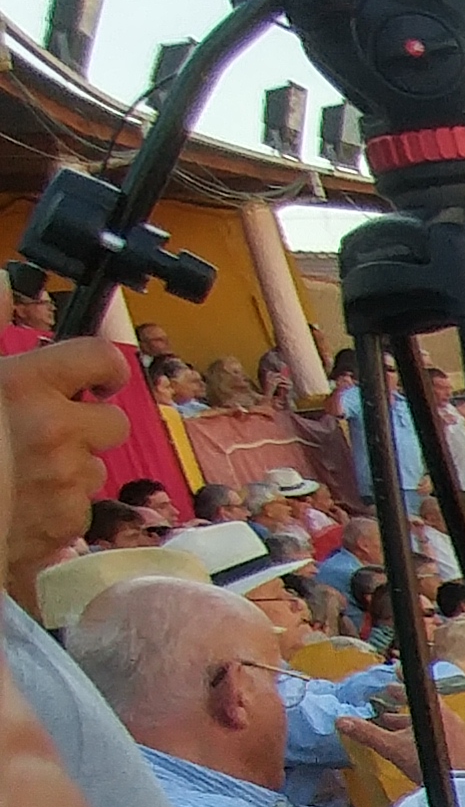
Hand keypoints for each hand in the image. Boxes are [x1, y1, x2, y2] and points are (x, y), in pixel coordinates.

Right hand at [3, 339, 134, 612]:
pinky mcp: (64, 524)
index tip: (95, 378)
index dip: (102, 367)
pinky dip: (54, 508)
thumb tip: (3, 282)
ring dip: (67, 468)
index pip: (100, 357)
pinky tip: (17, 505)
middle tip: (47, 430)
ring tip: (18, 472)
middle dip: (87, 425)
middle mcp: (55, 431)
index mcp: (26, 386)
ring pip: (93, 467)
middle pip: (113, 421)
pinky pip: (77, 509)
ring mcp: (64, 481)